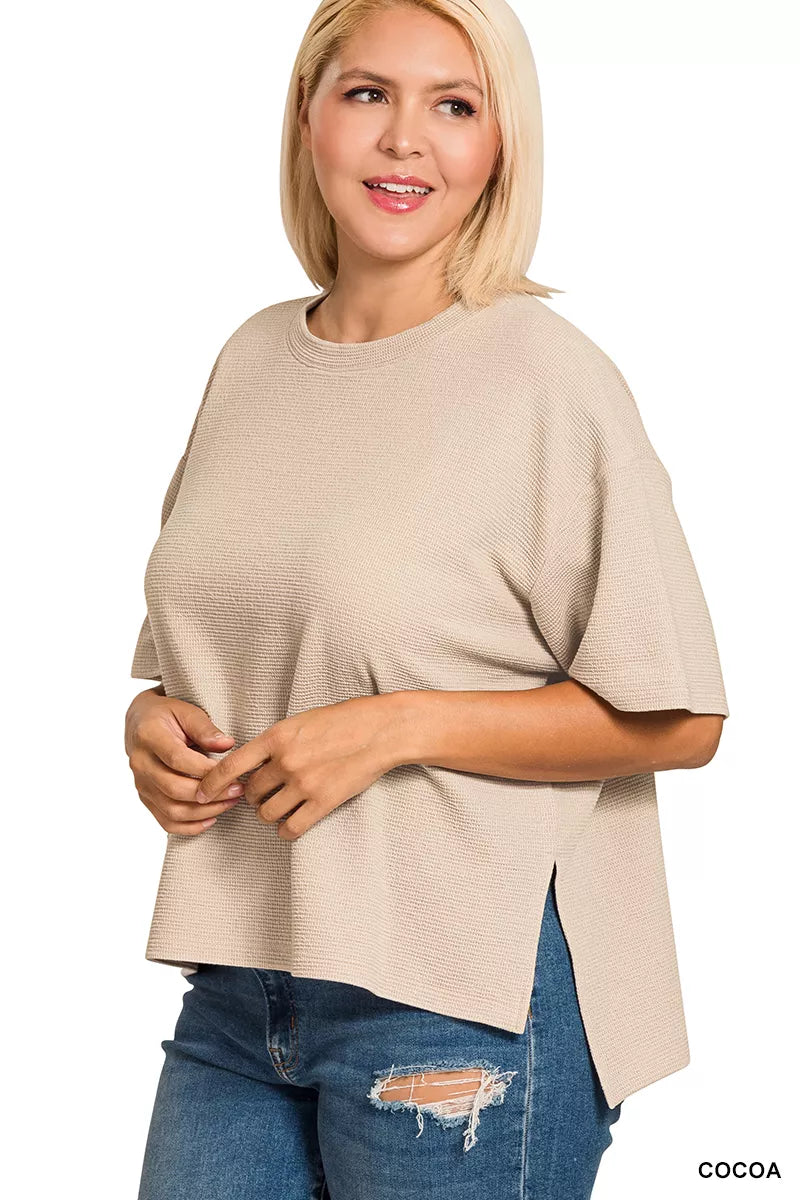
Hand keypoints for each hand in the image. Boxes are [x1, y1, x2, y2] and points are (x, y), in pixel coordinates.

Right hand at [125, 688, 245, 834]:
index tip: (232, 772)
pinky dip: (189, 826)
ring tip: (230, 802)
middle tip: (238, 789)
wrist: (140, 722)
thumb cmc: (167, 714)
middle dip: (211, 793)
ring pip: (172, 810)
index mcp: (149, 736)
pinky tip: (211, 819)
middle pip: (174, 788)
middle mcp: (140, 763)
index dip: (207, 770)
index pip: (178, 759)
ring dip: (205, 811)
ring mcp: (141, 783)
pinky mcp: (145, 798)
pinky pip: (166, 821)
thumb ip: (205, 728)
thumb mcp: (186, 710)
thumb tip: (227, 744)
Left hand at [194, 693, 402, 839]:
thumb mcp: (301, 721)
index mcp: (277, 736)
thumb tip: (252, 765)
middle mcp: (286, 760)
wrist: (381, 730)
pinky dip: (287, 830)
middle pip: (250, 793)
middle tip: (265, 794)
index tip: (201, 794)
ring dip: (270, 813)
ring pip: (267, 813)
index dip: (211, 784)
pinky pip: (291, 828)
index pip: (231, 765)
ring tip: (282, 805)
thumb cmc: (344, 721)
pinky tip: (293, 823)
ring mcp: (304, 783)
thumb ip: (275, 742)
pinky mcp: (323, 802)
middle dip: (253, 797)